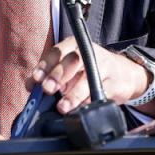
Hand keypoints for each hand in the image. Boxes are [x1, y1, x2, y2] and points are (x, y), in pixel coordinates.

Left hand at [29, 37, 154, 115]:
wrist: (123, 74)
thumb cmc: (88, 70)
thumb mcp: (69, 67)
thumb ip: (49, 74)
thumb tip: (30, 85)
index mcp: (74, 46)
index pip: (58, 51)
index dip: (46, 65)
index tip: (37, 78)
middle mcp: (89, 53)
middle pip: (73, 61)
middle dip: (58, 75)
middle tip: (48, 89)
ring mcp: (103, 67)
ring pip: (87, 79)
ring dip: (73, 94)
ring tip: (62, 106)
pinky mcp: (114, 83)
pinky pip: (100, 93)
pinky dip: (88, 102)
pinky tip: (81, 108)